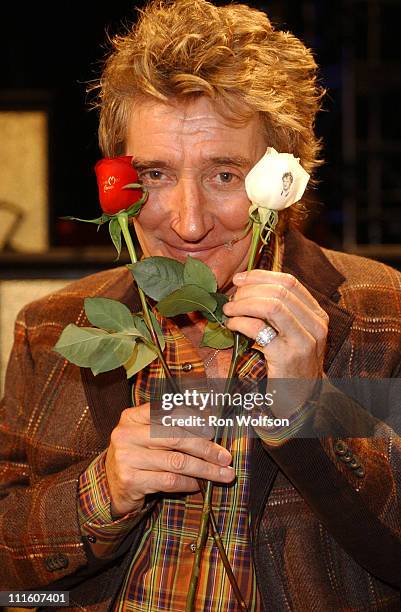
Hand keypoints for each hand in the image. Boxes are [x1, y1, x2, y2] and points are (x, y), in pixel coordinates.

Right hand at [105, 402, 233, 517]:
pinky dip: (189, 483)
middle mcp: (126, 434)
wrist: (110, 484)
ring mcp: (126, 458)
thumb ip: (170, 425)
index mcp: (132, 416)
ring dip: (205, 469)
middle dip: (206, 448)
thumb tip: (208, 420)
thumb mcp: (147, 434)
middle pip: (176, 438)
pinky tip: (199, 484)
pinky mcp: (130, 480)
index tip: (214, 430)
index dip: (194, 420)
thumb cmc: (138, 455)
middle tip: (225, 457)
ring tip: (223, 474)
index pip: (168, 413)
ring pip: (176, 462)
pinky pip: (169, 481)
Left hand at [223, 270, 328, 410]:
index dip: (261, 276)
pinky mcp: (287, 357)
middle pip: (279, 291)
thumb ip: (280, 312)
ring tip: (229, 310)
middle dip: (249, 291)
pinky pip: (260, 329)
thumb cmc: (291, 366)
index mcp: (317, 315)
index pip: (290, 282)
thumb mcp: (293, 334)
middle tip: (232, 299)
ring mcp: (304, 341)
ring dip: (244, 304)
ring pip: (272, 306)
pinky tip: (232, 325)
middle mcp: (316, 326)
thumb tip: (247, 287)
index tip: (240, 279)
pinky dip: (241, 322)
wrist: (300, 401)